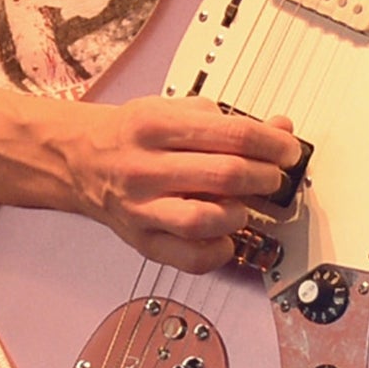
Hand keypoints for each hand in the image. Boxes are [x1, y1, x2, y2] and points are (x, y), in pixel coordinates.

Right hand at [61, 97, 301, 271]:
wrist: (82, 158)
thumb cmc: (133, 134)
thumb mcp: (174, 110)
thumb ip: (226, 120)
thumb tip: (279, 130)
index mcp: (156, 125)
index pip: (232, 134)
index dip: (272, 143)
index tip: (287, 149)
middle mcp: (146, 166)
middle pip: (226, 174)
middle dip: (265, 177)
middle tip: (273, 176)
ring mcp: (143, 206)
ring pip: (207, 219)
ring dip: (241, 213)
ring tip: (244, 205)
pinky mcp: (142, 240)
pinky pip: (190, 257)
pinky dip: (218, 251)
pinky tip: (225, 235)